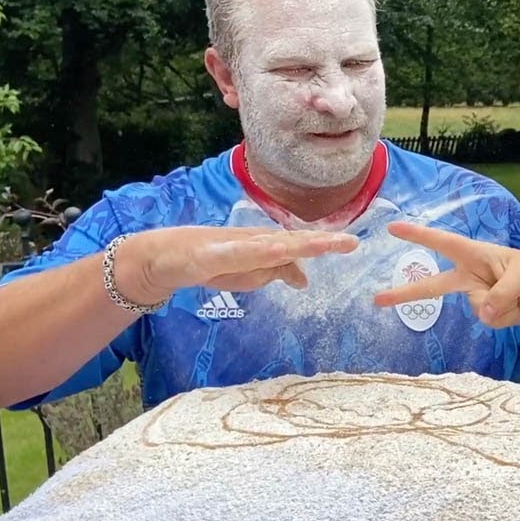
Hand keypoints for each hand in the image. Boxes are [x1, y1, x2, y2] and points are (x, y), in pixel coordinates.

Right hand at [114, 226, 359, 303]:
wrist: (166, 257)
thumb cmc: (213, 262)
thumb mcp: (251, 274)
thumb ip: (276, 272)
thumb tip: (303, 280)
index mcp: (266, 245)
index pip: (301, 244)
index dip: (326, 244)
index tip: (354, 244)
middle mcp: (253, 240)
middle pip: (290, 241)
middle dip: (319, 242)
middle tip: (349, 243)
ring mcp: (231, 245)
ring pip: (266, 245)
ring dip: (292, 245)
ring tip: (317, 245)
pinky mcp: (207, 255)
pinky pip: (231, 254)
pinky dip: (250, 252)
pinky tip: (268, 250)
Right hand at [373, 221, 519, 326]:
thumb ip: (501, 293)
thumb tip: (483, 315)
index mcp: (474, 254)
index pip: (442, 242)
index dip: (418, 234)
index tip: (393, 228)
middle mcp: (469, 274)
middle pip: (433, 285)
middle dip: (405, 293)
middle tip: (377, 299)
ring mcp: (475, 295)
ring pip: (476, 307)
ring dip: (500, 305)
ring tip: (518, 295)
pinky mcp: (485, 313)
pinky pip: (488, 320)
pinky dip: (505, 317)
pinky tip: (516, 307)